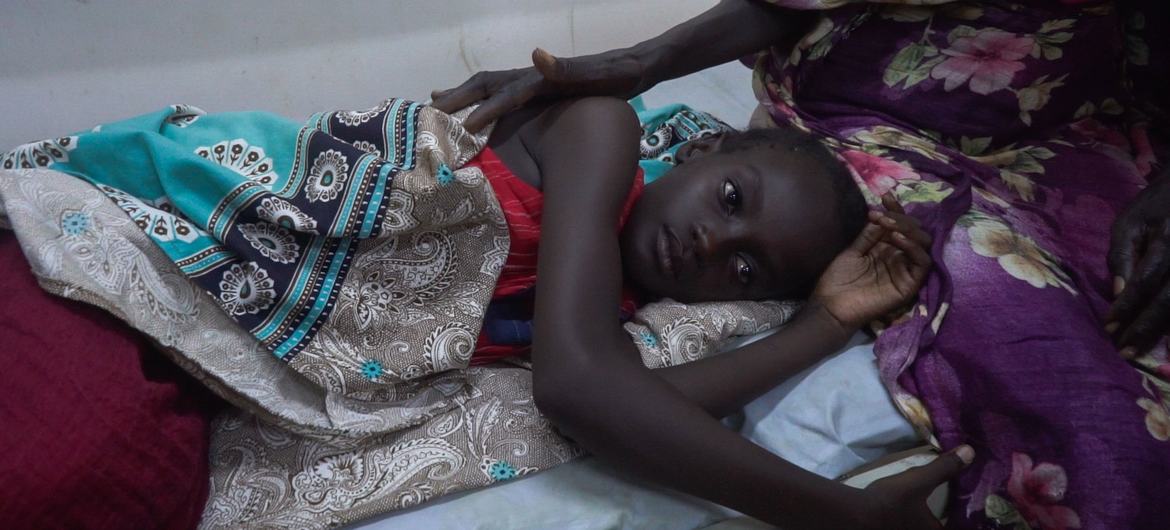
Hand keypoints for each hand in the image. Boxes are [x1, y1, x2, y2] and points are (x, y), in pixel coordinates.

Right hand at [431, 48, 648, 131]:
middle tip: (429, 113)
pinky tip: (481, 112)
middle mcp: (534, 77)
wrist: (637, 66)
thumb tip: (535, 55)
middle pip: (487, 85)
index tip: (462, 127)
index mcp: (541, 78)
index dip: (483, 110)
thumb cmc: (620, 74)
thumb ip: (567, 68)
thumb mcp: (599, 73)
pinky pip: (507, 96)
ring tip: (440, 104)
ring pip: (492, 88)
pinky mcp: (542, 89)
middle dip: (458, 98)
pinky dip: (488, 101)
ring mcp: (536, 82)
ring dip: (465, 96)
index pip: (504, 93)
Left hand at [812, 194, 932, 330]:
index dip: (896, 210)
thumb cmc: (839, 279)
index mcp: (887, 248)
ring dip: (908, 229)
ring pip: (924, 244)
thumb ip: (871, 234)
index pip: (900, 225)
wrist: (830, 305)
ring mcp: (906, 271)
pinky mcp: (910, 285)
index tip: (885, 196)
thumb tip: (883, 214)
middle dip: (902, 218)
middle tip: (882, 216)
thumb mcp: (854, 250)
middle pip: (916, 231)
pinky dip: (913, 247)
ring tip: (889, 225)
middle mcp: (900, 257)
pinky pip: (923, 262)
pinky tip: (896, 238)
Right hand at [857, 445, 974, 529]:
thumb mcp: (919, 481)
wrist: (854, 514)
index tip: (968, 510)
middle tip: (953, 507)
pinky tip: (911, 513)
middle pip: (940, 527)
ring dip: (929, 520)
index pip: (958, 525)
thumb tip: (970, 452)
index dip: (966, 520)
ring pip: (923, 527)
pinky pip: (911, 526)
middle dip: (947, 518)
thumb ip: (944, 468)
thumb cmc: (891, 501)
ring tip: (933, 509)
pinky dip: (915, 521)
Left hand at [1107, 171, 1169, 357]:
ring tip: (1151, 357)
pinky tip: (1169, 346)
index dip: (1128, 306)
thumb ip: (1121, 256)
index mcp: (1168, 239)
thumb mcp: (1130, 222)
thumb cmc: (1155, 206)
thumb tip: (1116, 293)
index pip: (1146, 280)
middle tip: (1126, 352)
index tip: (1110, 329)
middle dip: (1148, 328)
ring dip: (1169, 333)